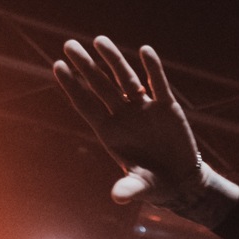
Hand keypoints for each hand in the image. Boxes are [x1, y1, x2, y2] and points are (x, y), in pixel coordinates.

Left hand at [52, 38, 212, 208]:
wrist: (181, 181)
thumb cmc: (154, 185)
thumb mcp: (142, 188)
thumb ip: (130, 188)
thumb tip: (118, 198)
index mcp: (110, 132)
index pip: (86, 104)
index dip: (72, 86)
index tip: (58, 66)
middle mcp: (123, 116)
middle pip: (100, 86)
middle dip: (85, 66)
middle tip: (69, 45)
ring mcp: (144, 109)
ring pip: (125, 79)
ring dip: (113, 60)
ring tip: (99, 40)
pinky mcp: (166, 107)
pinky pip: (158, 84)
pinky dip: (153, 68)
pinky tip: (145, 51)